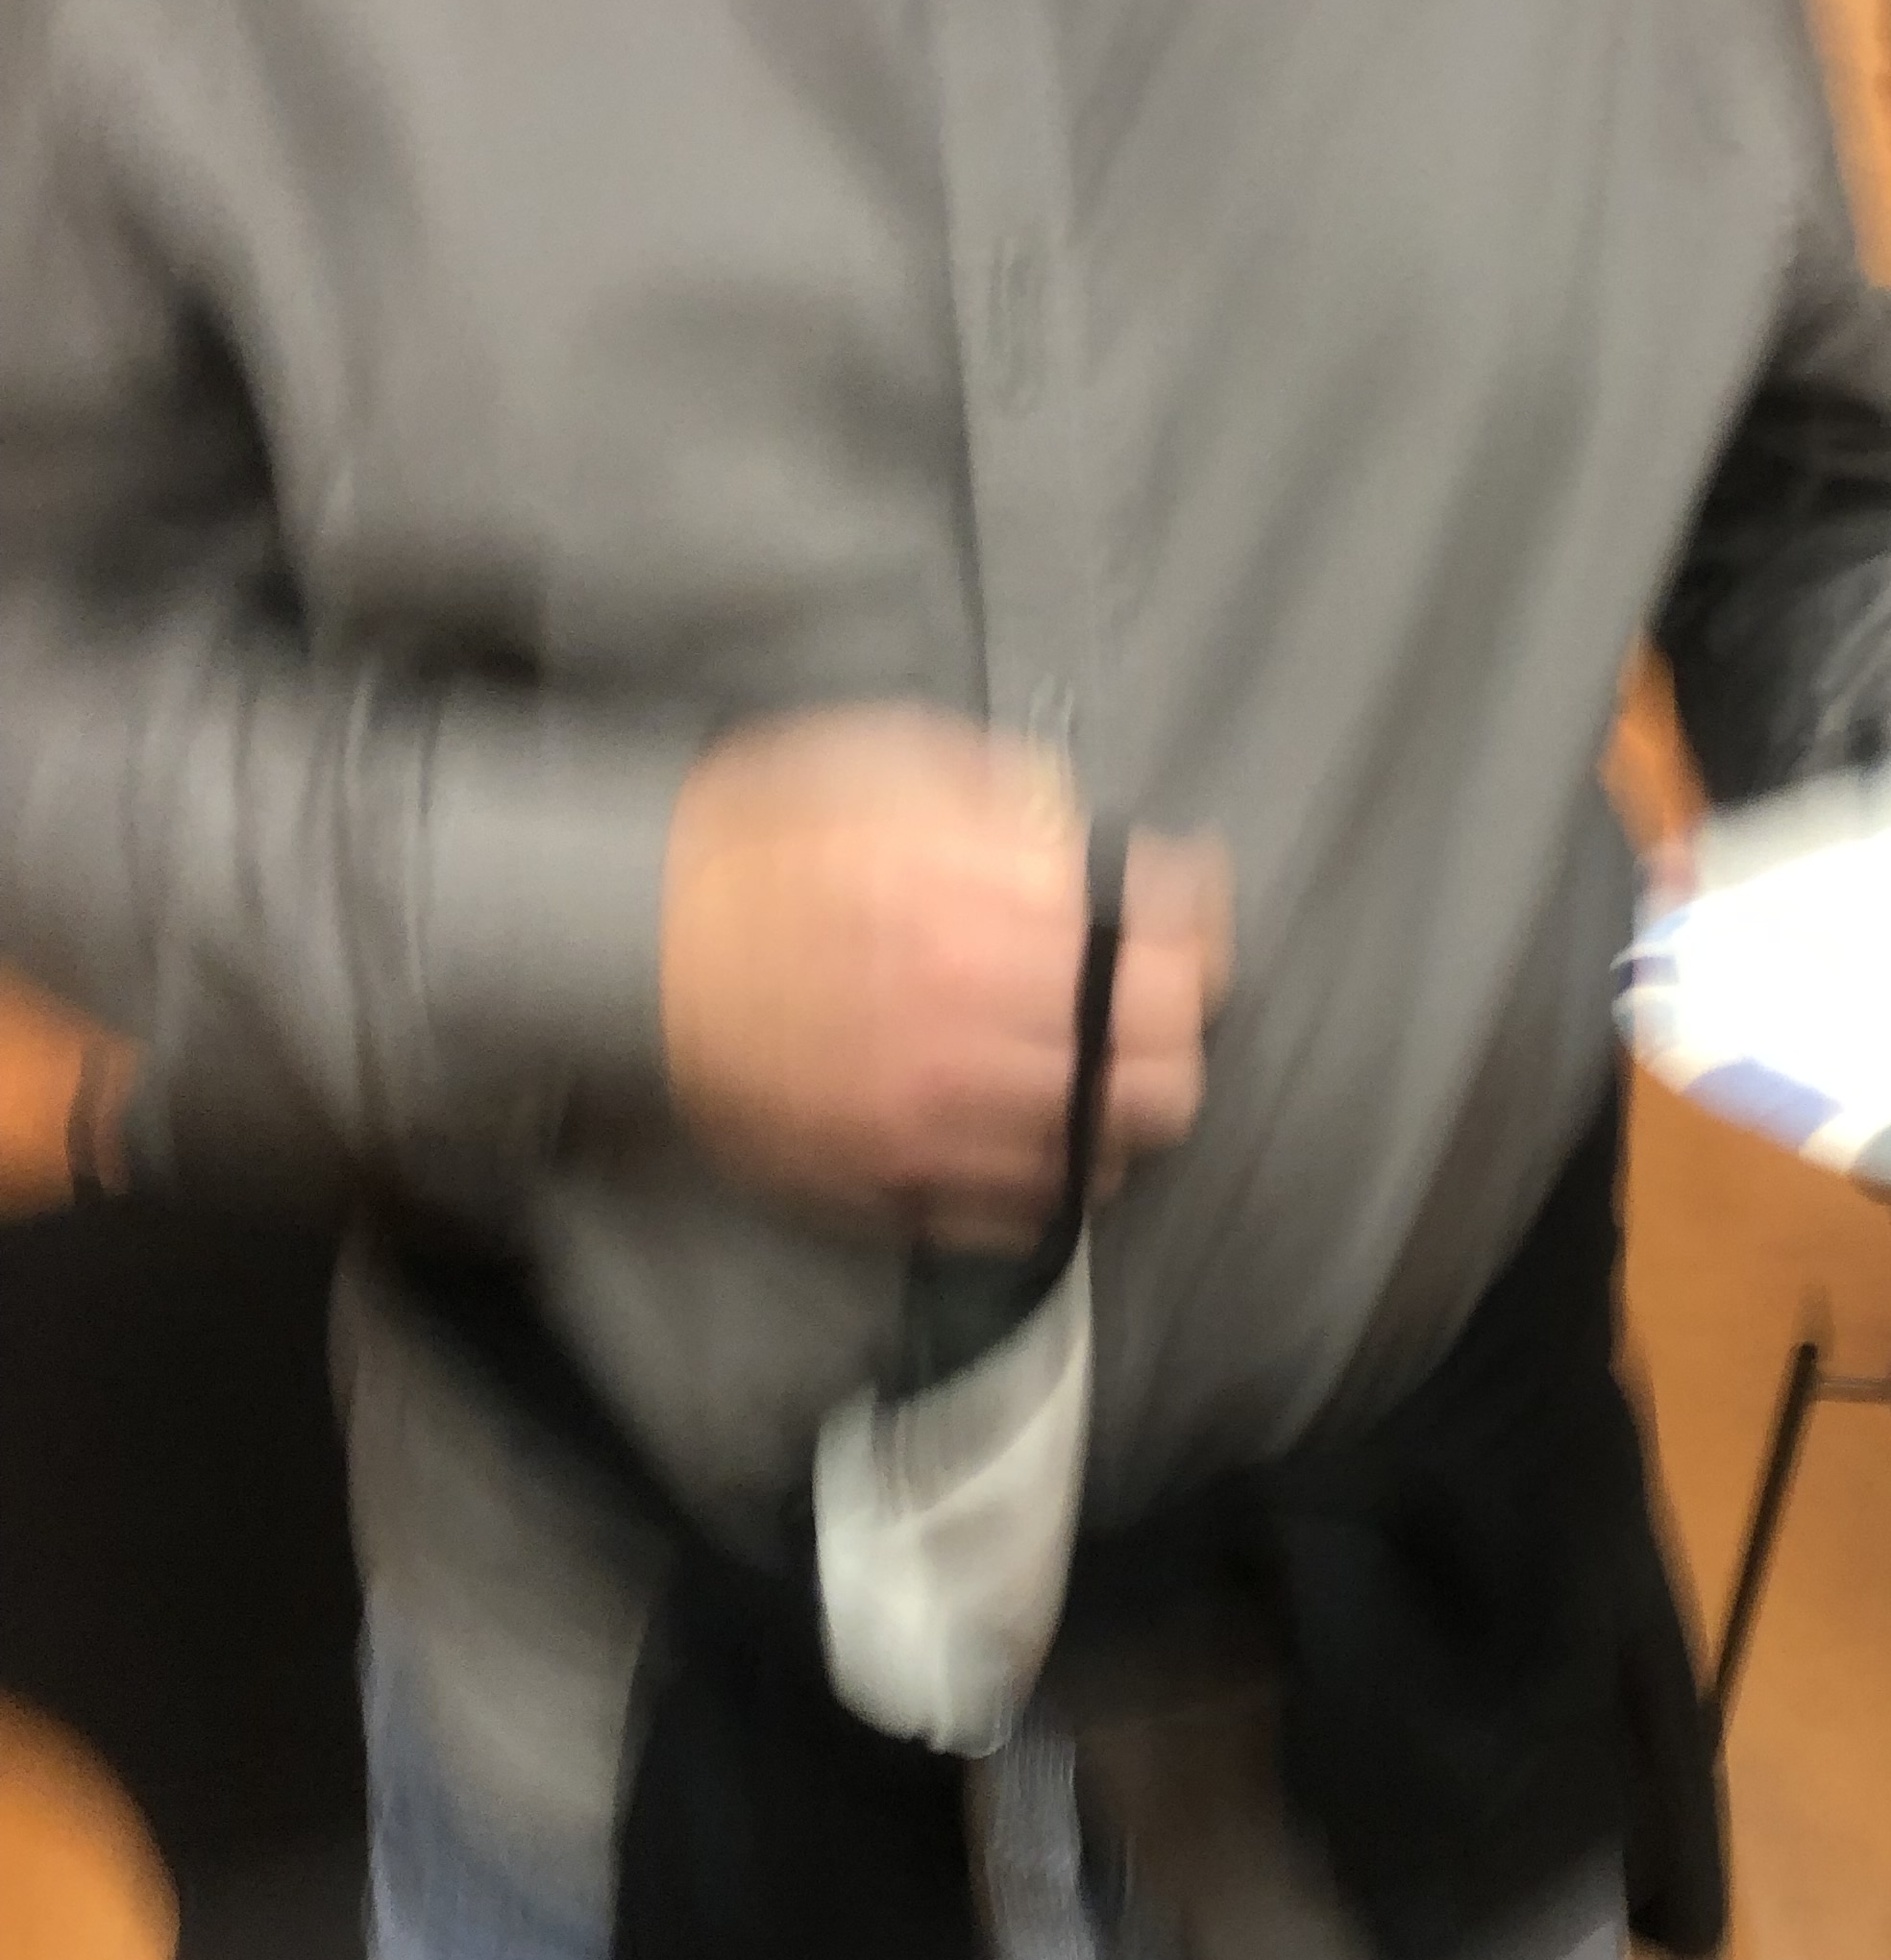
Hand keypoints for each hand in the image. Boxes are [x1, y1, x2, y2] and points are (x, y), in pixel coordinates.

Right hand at [659, 711, 1229, 1236]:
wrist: (625, 942)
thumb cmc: (751, 839)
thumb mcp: (886, 758)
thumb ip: (1005, 792)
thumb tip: (1083, 828)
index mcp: (994, 902)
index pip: (1175, 939)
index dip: (1197, 925)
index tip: (1186, 916)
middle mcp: (984, 1014)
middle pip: (1169, 1052)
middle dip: (1176, 1020)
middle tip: (1149, 996)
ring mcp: (944, 1110)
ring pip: (1113, 1135)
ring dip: (1126, 1098)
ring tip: (1099, 1063)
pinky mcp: (898, 1176)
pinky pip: (1029, 1201)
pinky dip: (1056, 1169)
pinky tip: (1038, 1126)